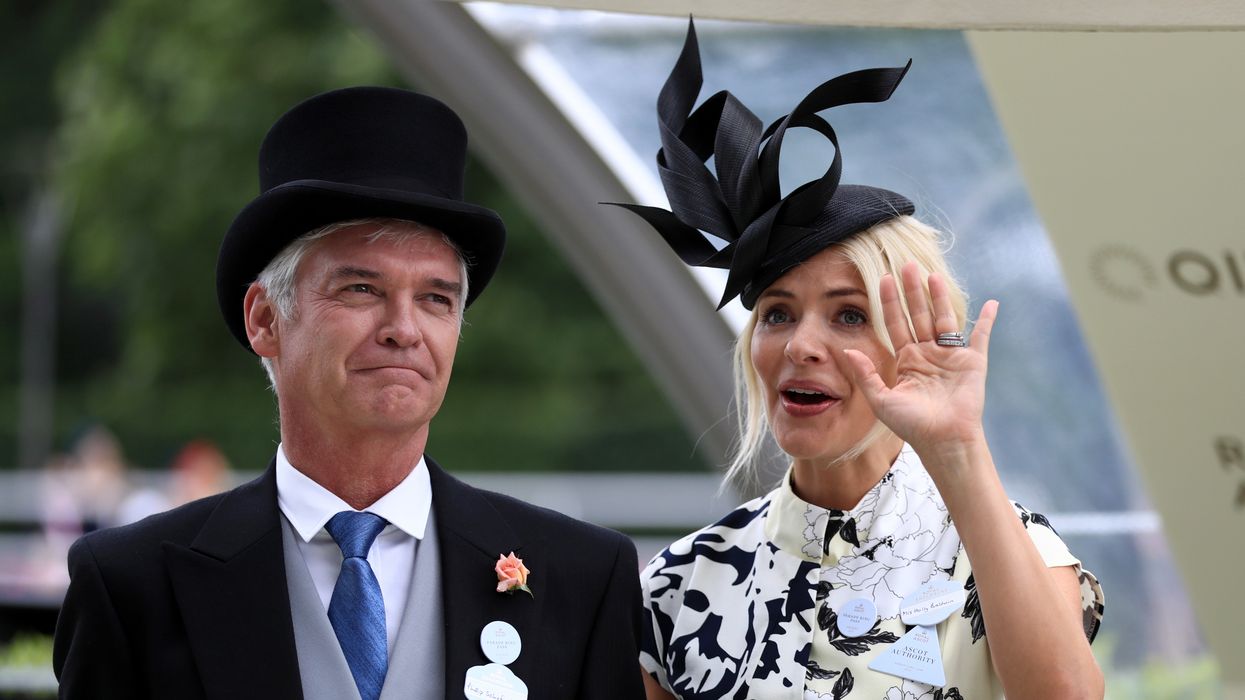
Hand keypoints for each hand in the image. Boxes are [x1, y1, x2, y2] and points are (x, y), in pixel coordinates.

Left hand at [841, 262, 997, 456]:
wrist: (943, 442)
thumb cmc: (912, 426)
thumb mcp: (881, 400)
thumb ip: (865, 375)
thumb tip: (846, 351)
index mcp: (908, 360)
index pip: (896, 323)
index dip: (890, 302)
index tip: (884, 279)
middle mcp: (928, 354)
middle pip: (920, 315)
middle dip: (913, 291)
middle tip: (907, 265)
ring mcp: (951, 357)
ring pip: (944, 319)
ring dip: (940, 297)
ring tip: (933, 275)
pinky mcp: (973, 363)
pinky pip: (980, 337)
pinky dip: (987, 321)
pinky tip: (992, 303)